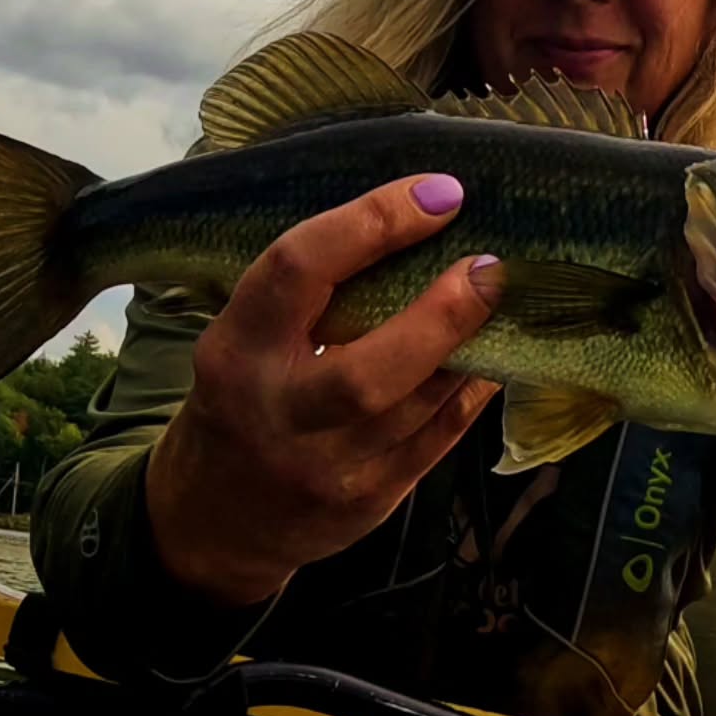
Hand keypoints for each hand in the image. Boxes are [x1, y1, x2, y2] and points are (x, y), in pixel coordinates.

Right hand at [145, 174, 499, 605]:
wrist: (213, 520)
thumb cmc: (240, 401)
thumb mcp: (243, 340)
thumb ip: (309, 297)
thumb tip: (415, 222)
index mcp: (235, 351)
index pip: (298, 271)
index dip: (372, 224)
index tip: (437, 195)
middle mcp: (278, 414)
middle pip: (368, 371)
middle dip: (441, 315)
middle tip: (489, 268)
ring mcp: (324, 469)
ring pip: (417, 407)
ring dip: (471, 349)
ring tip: (502, 302)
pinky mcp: (366, 504)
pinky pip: (437, 440)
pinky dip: (470, 393)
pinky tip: (491, 356)